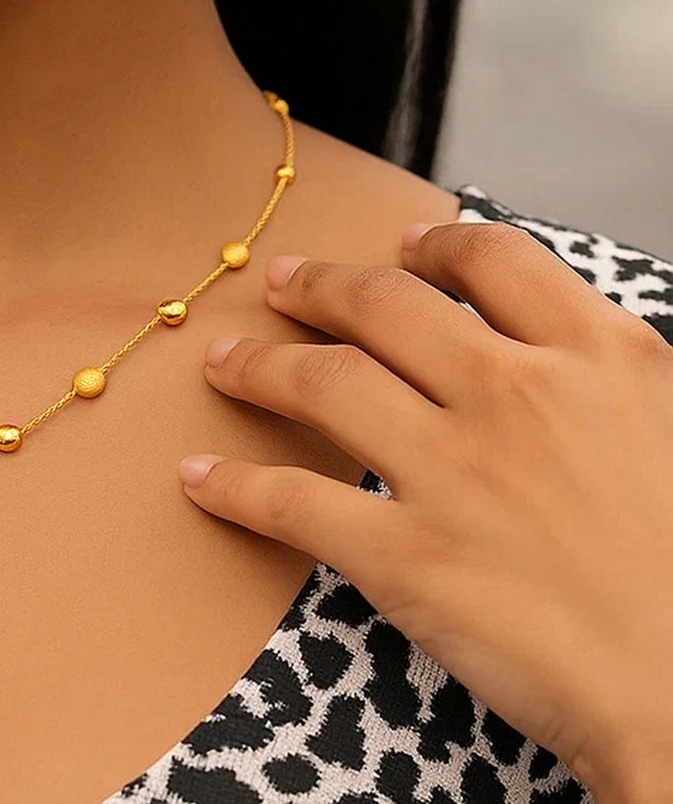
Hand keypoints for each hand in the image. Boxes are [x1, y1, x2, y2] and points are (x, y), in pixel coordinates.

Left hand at [178, 218, 672, 803]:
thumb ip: (604, 377)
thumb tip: (555, 347)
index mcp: (596, 358)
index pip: (491, 260)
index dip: (430, 246)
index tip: (398, 249)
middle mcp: (514, 395)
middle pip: (382, 306)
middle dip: (316, 286)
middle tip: (279, 282)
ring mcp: (453, 472)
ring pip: (322, 382)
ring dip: (256, 364)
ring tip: (221, 358)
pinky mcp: (406, 557)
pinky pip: (292, 502)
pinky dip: (232, 485)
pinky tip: (198, 476)